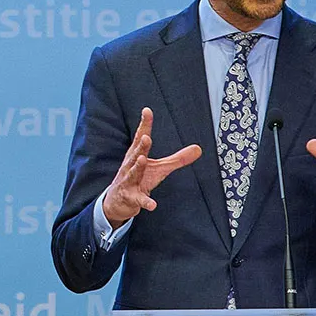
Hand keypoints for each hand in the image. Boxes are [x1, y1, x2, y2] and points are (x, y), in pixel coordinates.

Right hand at [100, 110, 202, 227]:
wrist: (117, 202)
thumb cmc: (139, 180)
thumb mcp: (160, 168)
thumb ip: (178, 159)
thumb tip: (199, 148)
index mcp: (137, 155)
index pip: (140, 137)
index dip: (144, 125)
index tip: (147, 111)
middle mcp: (130, 166)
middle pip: (136, 154)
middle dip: (140, 145)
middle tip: (146, 136)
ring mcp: (129, 181)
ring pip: (133, 173)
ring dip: (137, 167)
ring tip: (143, 160)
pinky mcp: (131, 197)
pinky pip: (138, 200)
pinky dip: (145, 202)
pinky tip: (152, 204)